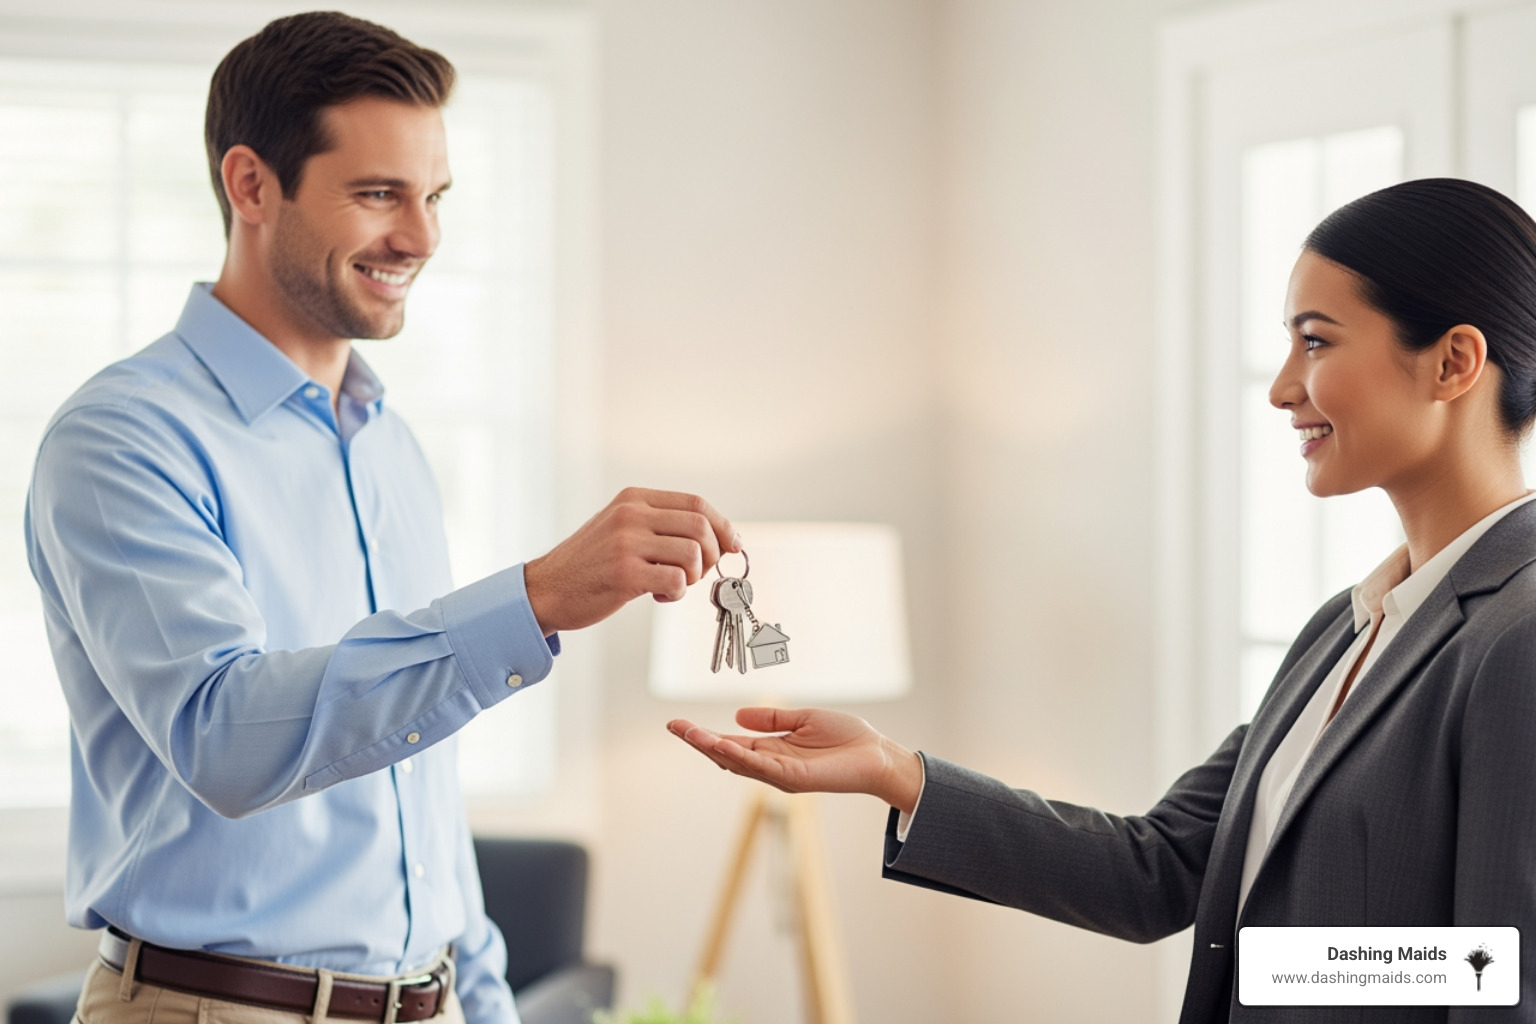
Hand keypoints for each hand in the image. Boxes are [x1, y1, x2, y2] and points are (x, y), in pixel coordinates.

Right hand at [524, 487, 739, 633]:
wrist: (546, 589)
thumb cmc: (590, 564)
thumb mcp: (621, 529)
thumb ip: (662, 526)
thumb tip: (720, 538)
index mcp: (633, 498)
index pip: (696, 503)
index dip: (722, 525)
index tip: (732, 545)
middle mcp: (631, 514)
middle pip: (700, 525)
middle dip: (712, 553)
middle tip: (697, 573)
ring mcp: (627, 542)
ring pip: (692, 553)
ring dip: (694, 576)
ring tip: (673, 584)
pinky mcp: (625, 573)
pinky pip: (677, 579)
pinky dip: (678, 592)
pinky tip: (660, 594)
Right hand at [667, 707, 922, 813]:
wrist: (877, 754)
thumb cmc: (847, 738)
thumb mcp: (803, 719)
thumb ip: (771, 719)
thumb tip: (737, 716)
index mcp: (772, 751)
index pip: (730, 743)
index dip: (704, 735)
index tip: (679, 724)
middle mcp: (771, 766)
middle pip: (726, 755)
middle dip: (698, 741)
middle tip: (674, 726)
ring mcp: (780, 776)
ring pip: (737, 762)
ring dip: (711, 747)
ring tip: (688, 732)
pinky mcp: (793, 780)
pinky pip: (760, 767)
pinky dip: (739, 756)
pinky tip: (721, 743)